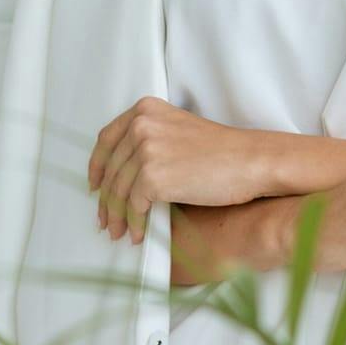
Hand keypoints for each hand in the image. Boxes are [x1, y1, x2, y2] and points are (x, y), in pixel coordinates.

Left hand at [87, 96, 269, 243]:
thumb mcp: (178, 130)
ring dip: (117, 217)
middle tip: (105, 220)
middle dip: (106, 199)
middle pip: (110, 170)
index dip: (97, 167)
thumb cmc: (223, 151)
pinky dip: (134, 224)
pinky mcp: (153, 176)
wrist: (250, 161)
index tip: (95, 186)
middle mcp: (141, 125)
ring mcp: (146, 150)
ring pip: (118, 191)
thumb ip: (150, 139)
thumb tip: (125, 174)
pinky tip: (138, 235)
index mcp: (145, 109)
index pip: (107, 139)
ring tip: (119, 233)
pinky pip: (134, 207)